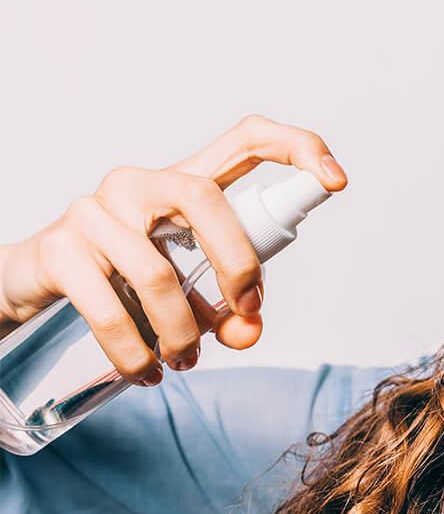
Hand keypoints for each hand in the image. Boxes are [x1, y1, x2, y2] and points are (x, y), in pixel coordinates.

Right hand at [0, 114, 347, 382]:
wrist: (39, 287)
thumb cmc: (125, 283)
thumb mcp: (190, 298)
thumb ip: (231, 312)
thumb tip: (248, 331)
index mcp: (182, 187)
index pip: (245, 142)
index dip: (296, 149)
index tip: (335, 181)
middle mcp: (138, 185)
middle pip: (205, 200)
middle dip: (238, 267)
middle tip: (245, 320)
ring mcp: (94, 211)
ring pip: (158, 274)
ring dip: (182, 334)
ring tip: (182, 362)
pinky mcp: (61, 250)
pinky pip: (110, 311)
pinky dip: (135, 355)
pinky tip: (145, 372)